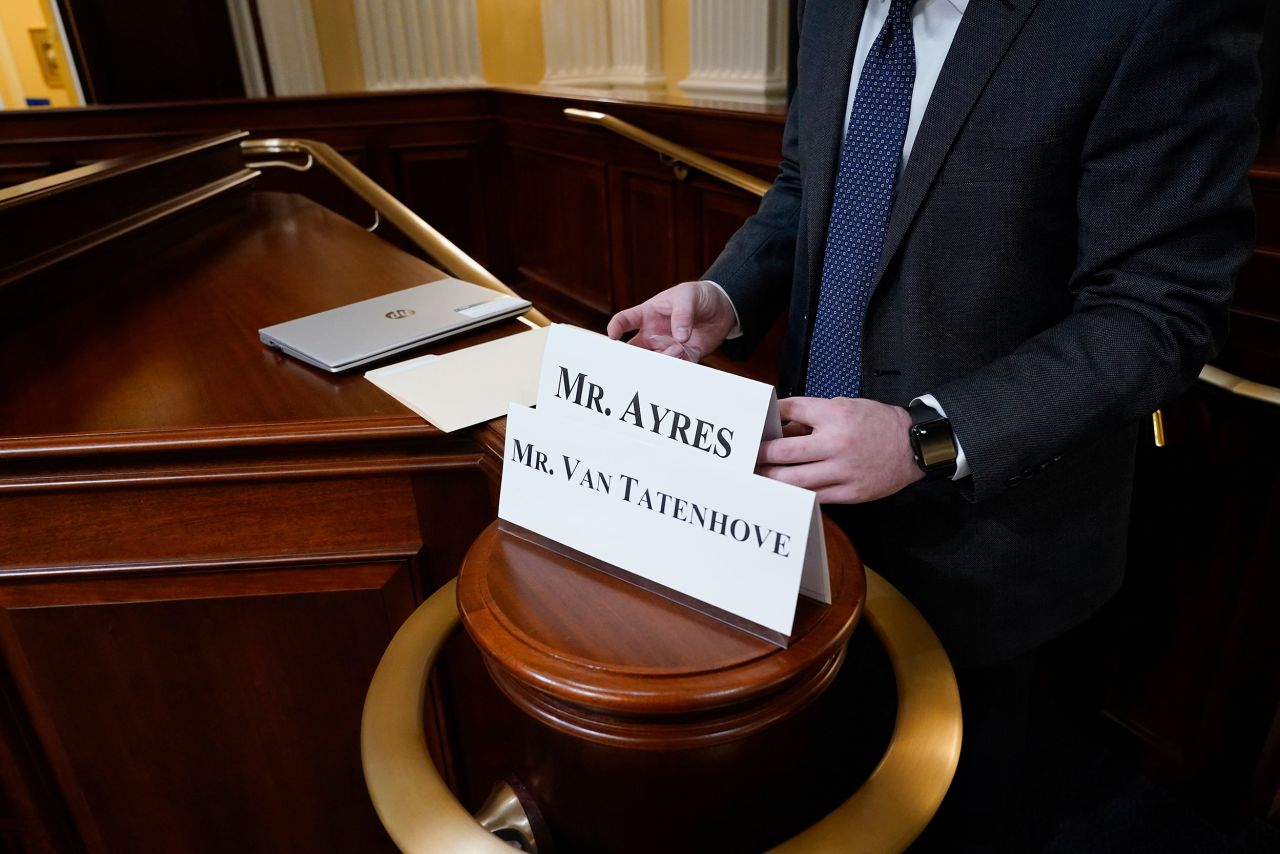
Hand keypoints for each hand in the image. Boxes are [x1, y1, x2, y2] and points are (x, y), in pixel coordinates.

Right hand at [606, 281, 737, 361]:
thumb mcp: (688, 296)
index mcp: (647, 314)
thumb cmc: (698, 295)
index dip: (616, 327)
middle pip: (635, 349)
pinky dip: (679, 365)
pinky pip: (678, 366)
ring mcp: (668, 346)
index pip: (625, 320)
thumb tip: (679, 337)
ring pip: (656, 361)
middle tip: (635, 361)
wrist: (722, 308)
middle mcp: (654, 334)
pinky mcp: (685, 356)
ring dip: (662, 360)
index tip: (612, 336)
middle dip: (632, 357)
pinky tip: (685, 354)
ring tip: (676, 349)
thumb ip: (682, 314)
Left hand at [757, 397, 923, 503]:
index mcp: (835, 415)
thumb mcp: (846, 406)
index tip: (755, 425)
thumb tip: (784, 429)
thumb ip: (815, 417)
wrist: (915, 445)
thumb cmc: (878, 423)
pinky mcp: (850, 492)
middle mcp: (836, 442)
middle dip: (760, 455)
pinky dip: (796, 494)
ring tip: (756, 478)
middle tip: (745, 457)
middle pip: (784, 450)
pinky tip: (782, 493)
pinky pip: (814, 497)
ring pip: (795, 479)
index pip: (790, 412)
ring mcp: (843, 470)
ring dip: (771, 479)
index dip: (768, 417)